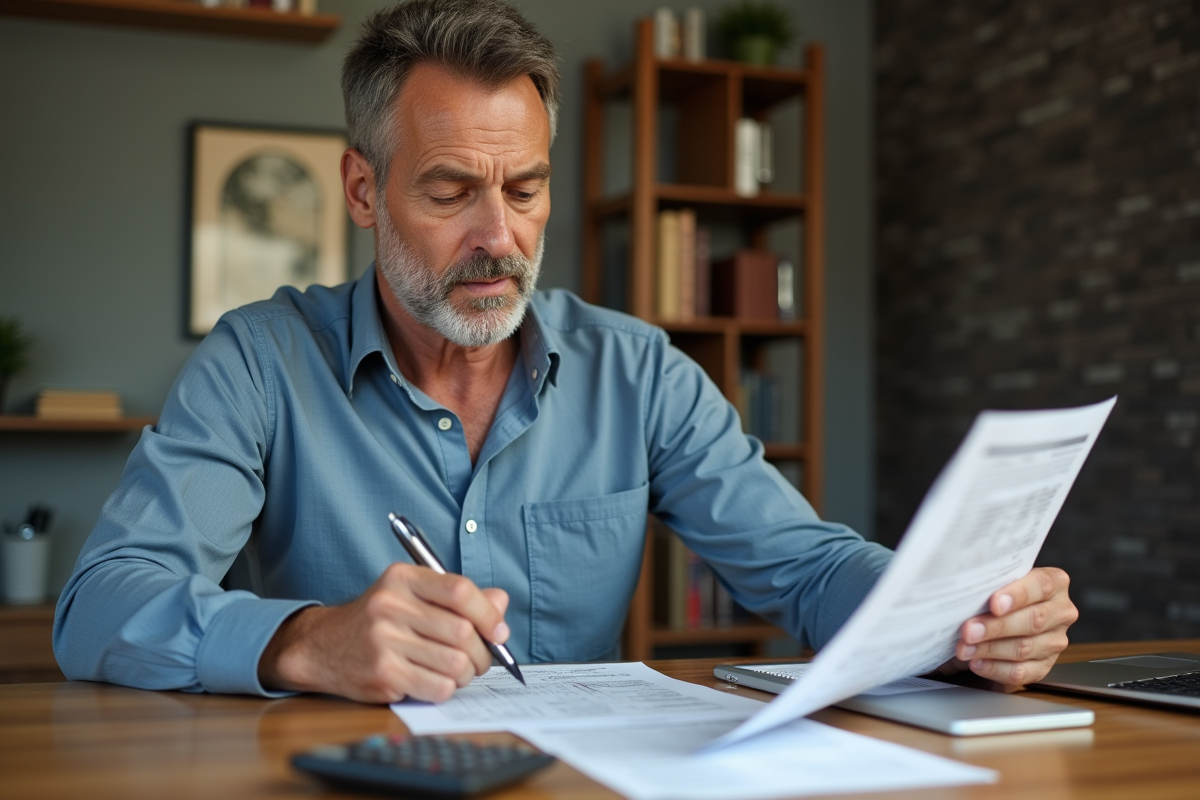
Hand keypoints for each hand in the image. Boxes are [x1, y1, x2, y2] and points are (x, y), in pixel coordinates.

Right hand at [258, 563, 509, 703]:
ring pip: (455, 663)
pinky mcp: (381, 673)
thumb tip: (500, 602)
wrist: (323, 646)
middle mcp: (391, 605)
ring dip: (465, 674)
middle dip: (481, 652)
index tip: (499, 632)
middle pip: (462, 631)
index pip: (460, 590)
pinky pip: (438, 687)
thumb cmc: (379, 620)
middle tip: (478, 659)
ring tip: (455, 671)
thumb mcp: (413, 595)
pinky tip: (433, 681)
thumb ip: (457, 597)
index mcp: (403, 578)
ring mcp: (384, 640)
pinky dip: (446, 689)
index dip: (488, 614)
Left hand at [948, 567, 1077, 687]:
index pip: (1042, 585)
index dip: (1018, 595)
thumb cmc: (996, 593)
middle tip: (968, 631)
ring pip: (1025, 648)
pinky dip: (995, 668)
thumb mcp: (998, 581)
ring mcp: (1054, 641)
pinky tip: (976, 662)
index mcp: (1055, 583)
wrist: (999, 618)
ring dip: (990, 649)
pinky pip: (1021, 672)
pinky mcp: (1043, 666)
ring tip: (964, 648)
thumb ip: (992, 583)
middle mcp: (1061, 612)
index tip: (994, 604)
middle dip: (997, 626)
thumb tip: (970, 590)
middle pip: (1034, 620)